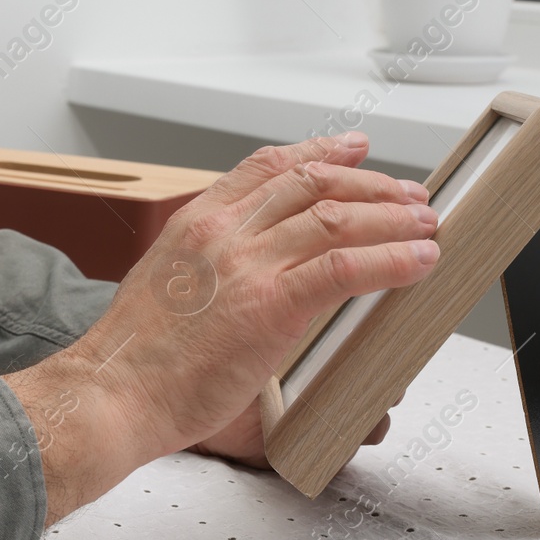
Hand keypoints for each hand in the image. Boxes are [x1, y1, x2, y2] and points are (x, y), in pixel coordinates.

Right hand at [4, 131, 438, 526]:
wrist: (113, 391)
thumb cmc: (134, 359)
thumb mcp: (164, 289)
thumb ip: (206, 274)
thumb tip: (241, 291)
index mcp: (195, 223)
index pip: (265, 167)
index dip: (317, 151)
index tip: (351, 148)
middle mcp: (223, 231)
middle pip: (310, 183)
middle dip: (369, 184)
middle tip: (407, 194)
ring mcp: (247, 264)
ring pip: (336, 218)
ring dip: (392, 218)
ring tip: (425, 226)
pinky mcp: (271, 304)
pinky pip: (345, 268)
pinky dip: (390, 260)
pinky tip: (417, 262)